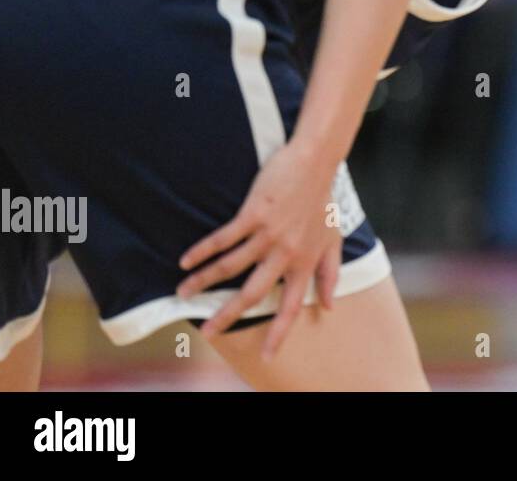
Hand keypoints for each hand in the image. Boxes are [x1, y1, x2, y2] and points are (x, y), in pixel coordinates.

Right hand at [176, 141, 342, 357]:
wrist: (316, 162)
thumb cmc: (324, 200)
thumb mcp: (333, 239)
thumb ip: (330, 274)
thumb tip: (329, 306)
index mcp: (305, 262)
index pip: (291, 305)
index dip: (279, 333)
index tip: (266, 356)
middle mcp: (286, 253)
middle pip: (252, 293)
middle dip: (227, 315)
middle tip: (206, 330)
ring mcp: (269, 234)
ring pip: (231, 267)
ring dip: (203, 281)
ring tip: (183, 293)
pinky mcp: (255, 214)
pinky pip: (223, 238)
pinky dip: (202, 251)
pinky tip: (185, 260)